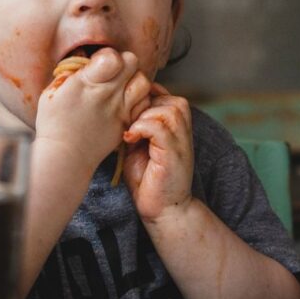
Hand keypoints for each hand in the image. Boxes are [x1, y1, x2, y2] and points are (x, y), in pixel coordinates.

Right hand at [35, 48, 151, 174]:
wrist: (65, 156)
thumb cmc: (54, 124)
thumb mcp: (52, 91)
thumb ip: (70, 72)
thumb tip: (84, 57)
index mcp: (87, 84)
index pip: (113, 57)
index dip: (107, 55)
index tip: (98, 63)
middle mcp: (107, 94)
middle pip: (132, 63)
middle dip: (123, 62)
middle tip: (111, 72)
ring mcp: (120, 109)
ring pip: (143, 81)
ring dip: (134, 79)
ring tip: (120, 86)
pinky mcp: (126, 122)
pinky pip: (144, 103)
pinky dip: (139, 99)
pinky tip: (125, 101)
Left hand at [121, 83, 193, 221]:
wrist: (163, 208)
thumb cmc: (148, 178)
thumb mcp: (137, 143)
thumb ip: (135, 123)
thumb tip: (118, 103)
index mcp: (174, 121)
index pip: (157, 90)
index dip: (137, 98)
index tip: (123, 116)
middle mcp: (182, 126)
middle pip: (161, 94)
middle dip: (139, 106)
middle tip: (126, 125)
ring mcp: (181, 138)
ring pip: (162, 107)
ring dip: (141, 118)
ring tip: (130, 135)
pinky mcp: (174, 151)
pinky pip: (158, 126)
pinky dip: (140, 129)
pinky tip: (130, 141)